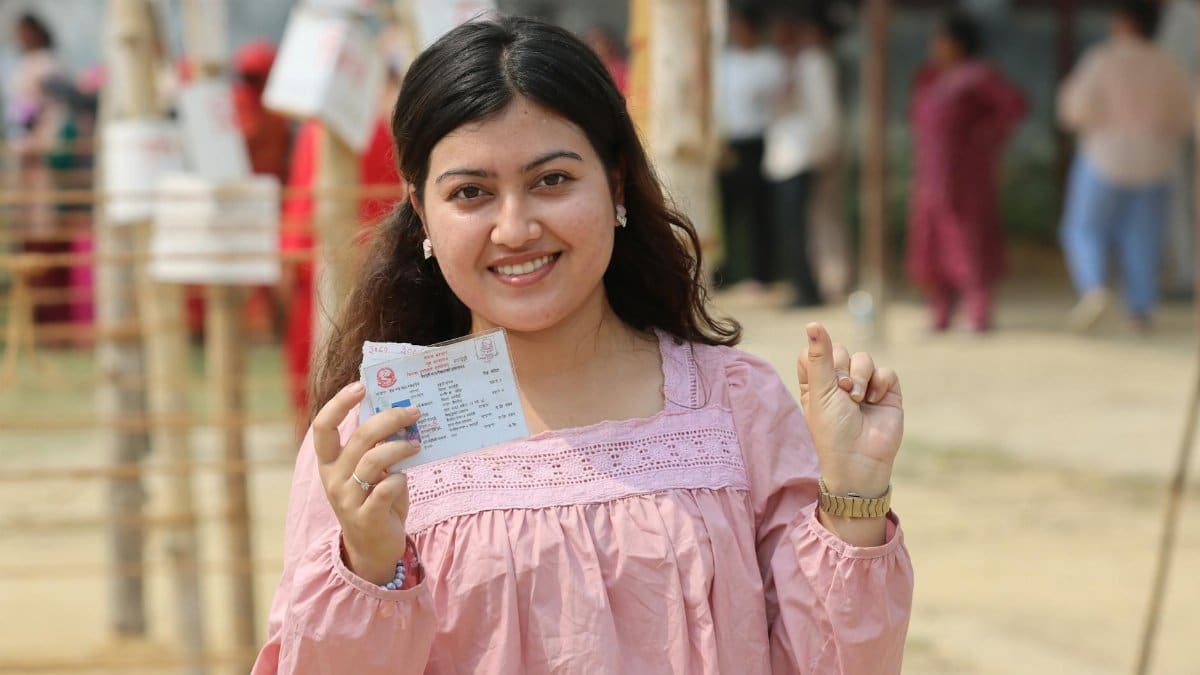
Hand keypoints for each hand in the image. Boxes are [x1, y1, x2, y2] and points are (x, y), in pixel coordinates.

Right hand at [312, 382, 422, 584]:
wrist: (373, 548)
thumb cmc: (375, 500)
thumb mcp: (371, 471)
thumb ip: (377, 447)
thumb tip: (401, 414)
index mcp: (330, 462)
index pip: (323, 426)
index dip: (339, 403)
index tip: (361, 386)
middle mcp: (333, 478)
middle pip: (360, 437)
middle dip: (390, 419)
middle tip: (414, 412)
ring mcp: (348, 498)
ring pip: (375, 460)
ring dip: (401, 447)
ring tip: (417, 444)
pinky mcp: (367, 516)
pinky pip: (387, 487)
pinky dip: (400, 479)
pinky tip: (405, 478)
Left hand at [796, 323, 902, 499]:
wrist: (860, 460)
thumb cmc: (832, 429)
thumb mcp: (820, 391)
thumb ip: (819, 356)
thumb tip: (812, 323)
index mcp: (816, 382)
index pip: (814, 350)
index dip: (818, 358)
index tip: (821, 377)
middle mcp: (839, 381)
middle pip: (841, 350)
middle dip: (841, 370)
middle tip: (841, 392)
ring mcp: (864, 386)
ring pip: (863, 358)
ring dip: (859, 377)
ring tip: (857, 400)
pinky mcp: (886, 392)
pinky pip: (885, 371)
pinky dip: (880, 384)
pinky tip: (874, 401)